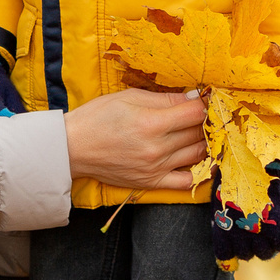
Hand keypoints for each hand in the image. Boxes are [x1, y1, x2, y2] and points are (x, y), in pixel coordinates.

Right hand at [63, 88, 208, 192]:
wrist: (73, 148)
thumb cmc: (98, 118)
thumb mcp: (129, 98)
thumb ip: (164, 99)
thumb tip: (193, 97)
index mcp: (151, 123)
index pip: (195, 113)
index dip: (205, 103)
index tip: (206, 99)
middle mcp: (157, 148)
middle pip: (198, 132)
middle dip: (204, 120)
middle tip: (204, 113)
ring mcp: (156, 168)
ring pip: (197, 154)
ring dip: (203, 141)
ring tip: (199, 131)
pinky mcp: (152, 182)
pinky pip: (186, 182)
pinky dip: (198, 171)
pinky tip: (197, 159)